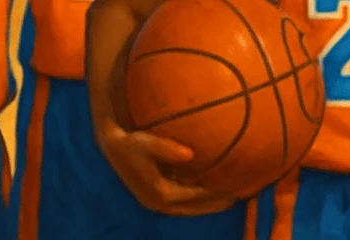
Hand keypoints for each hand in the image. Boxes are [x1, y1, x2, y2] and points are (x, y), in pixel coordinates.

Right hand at [95, 121, 231, 214]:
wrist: (114, 145)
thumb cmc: (132, 142)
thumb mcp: (147, 142)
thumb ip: (166, 148)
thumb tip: (189, 154)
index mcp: (158, 192)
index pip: (190, 198)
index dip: (210, 196)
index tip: (229, 191)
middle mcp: (157, 201)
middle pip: (191, 208)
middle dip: (212, 205)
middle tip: (235, 199)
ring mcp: (156, 200)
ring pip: (186, 207)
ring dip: (205, 205)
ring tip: (228, 198)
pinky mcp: (156, 194)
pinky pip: (181, 201)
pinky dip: (196, 199)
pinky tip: (209, 191)